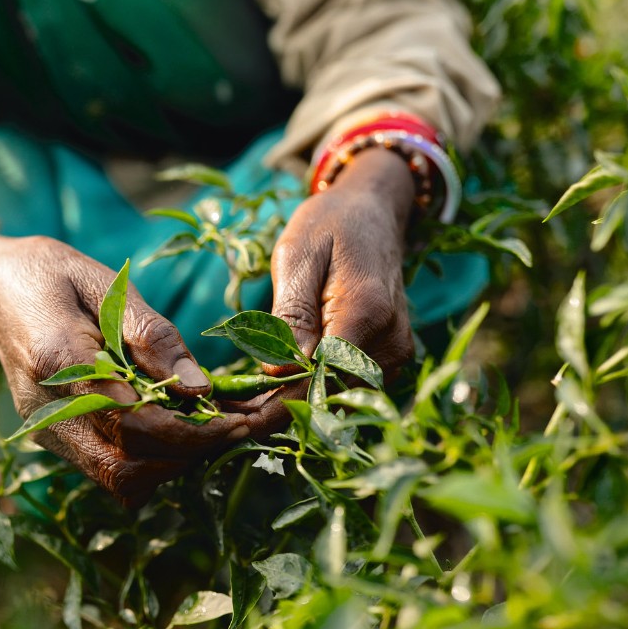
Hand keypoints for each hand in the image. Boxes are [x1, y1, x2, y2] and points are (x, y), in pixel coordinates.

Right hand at [0, 232, 266, 505]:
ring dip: (177, 462)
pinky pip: (109, 470)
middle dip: (194, 453)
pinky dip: (155, 459)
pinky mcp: (55, 440)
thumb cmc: (51, 275)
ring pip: (121, 479)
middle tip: (247, 424)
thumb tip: (200, 387)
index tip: (244, 419)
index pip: (135, 423)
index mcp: (58, 361)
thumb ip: (152, 337)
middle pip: (129, 466)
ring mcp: (47, 432)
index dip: (195, 432)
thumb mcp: (105, 284)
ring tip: (224, 426)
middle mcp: (48, 410)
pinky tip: (186, 427)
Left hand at [226, 147, 416, 415]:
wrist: (372, 212)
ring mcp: (396, 354)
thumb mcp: (297, 256)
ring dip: (294, 402)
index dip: (277, 400)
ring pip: (337, 397)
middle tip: (232, 414)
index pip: (320, 377)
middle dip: (280, 407)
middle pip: (329, 393)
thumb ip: (292, 314)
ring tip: (247, 401)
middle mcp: (391, 342)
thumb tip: (280, 371)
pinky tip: (278, 385)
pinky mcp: (390, 361)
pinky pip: (347, 386)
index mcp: (367, 312)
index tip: (236, 416)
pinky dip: (312, 390)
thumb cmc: (329, 226)